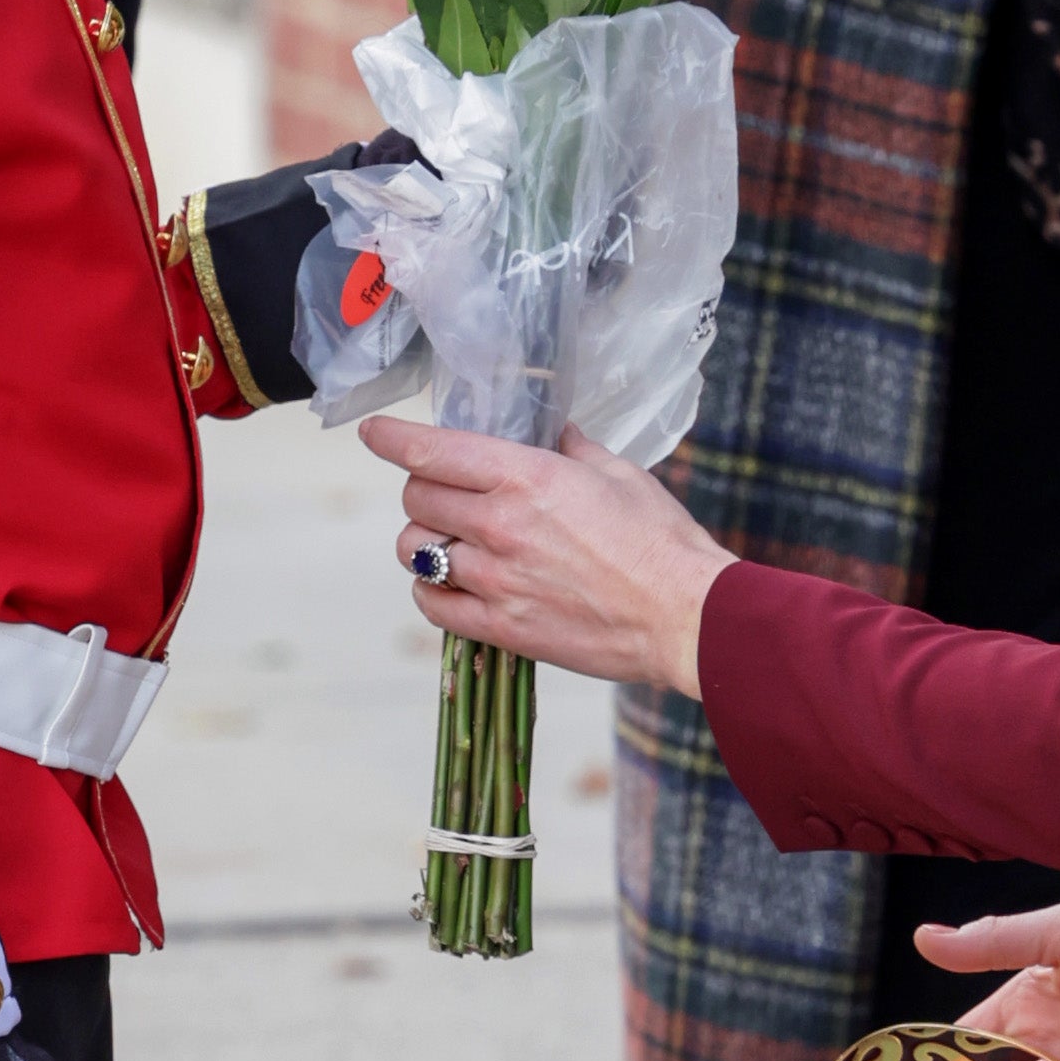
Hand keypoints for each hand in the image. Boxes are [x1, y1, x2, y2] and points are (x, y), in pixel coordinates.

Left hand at [367, 412, 730, 694]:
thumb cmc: (661, 541)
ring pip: (414, 551)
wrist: (685, 616)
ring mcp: (495, 581)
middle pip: (416, 498)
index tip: (374, 433)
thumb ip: (571, 449)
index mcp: (527, 477)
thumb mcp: (618, 475)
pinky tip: (451, 584)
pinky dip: (431, 591)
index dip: (393, 438)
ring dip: (422, 541)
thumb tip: (551, 432)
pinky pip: (432, 605)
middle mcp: (500, 525)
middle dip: (423, 489)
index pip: (433, 450)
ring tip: (447, 541)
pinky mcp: (502, 628)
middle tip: (444, 492)